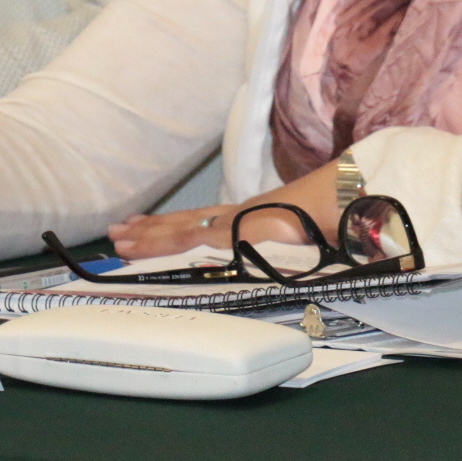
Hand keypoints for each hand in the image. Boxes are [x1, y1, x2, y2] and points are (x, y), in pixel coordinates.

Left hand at [108, 160, 342, 258]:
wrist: (343, 204)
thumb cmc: (329, 220)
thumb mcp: (300, 238)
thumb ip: (288, 247)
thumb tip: (292, 256)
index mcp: (250, 220)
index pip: (203, 222)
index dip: (173, 226)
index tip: (146, 225)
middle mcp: (236, 218)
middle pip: (184, 224)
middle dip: (150, 230)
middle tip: (118, 231)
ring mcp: (232, 223)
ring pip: (179, 231)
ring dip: (148, 236)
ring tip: (120, 239)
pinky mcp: (232, 232)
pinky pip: (190, 240)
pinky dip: (163, 243)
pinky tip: (142, 246)